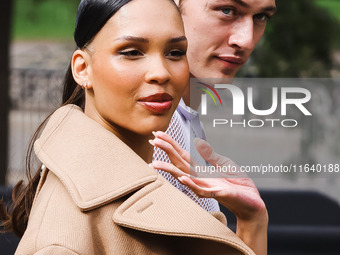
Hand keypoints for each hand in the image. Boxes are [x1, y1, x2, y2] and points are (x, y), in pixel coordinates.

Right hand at [150, 131, 267, 254]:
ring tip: (156, 163)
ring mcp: (206, 187)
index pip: (182, 156)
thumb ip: (210, 155)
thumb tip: (198, 143)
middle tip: (152, 140)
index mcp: (201, 171)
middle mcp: (200, 179)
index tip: (158, 135)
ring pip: (184, 177)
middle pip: (179, 163)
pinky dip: (191, 184)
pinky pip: (202, 190)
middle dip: (166, 151)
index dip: (170, 145)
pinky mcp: (217, 193)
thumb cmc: (239, 185)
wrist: (253, 202)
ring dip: (170, 170)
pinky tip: (183, 178)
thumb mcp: (224, 164)